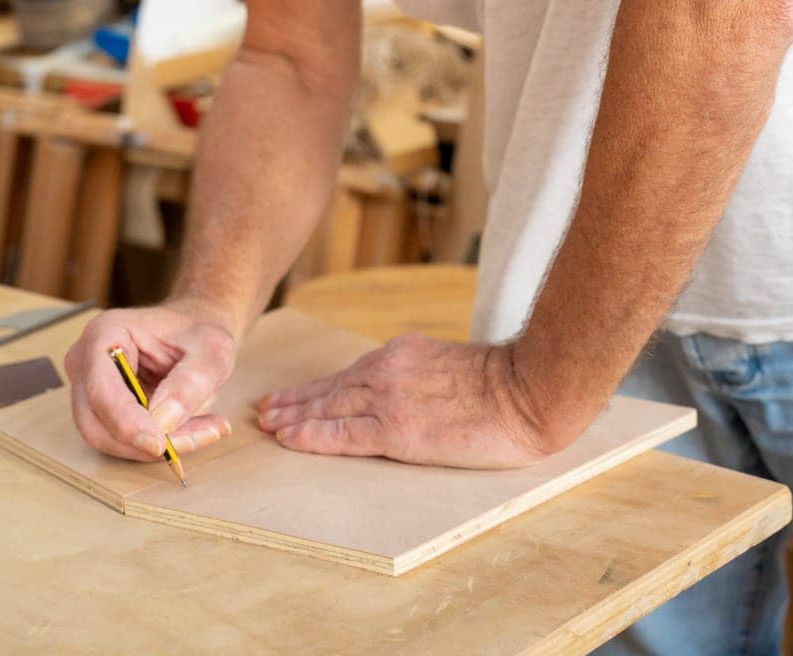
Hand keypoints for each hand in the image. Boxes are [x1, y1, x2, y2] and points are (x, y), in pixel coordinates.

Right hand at [63, 299, 237, 460]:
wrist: (196, 335)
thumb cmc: (199, 333)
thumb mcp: (212, 348)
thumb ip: (192, 380)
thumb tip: (164, 420)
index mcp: (105, 332)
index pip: (102, 390)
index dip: (128, 423)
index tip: (160, 444)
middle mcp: (87, 362)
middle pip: (96, 423)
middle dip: (144, 441)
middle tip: (195, 439)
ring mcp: (89, 389)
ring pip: (108, 439)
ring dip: (154, 447)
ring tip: (204, 432)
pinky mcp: (102, 412)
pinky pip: (121, 442)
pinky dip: (156, 445)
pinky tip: (191, 432)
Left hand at [255, 332, 567, 468]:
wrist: (527, 387)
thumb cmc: (502, 384)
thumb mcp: (450, 366)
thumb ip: (421, 376)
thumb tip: (410, 394)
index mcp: (401, 353)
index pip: (348, 374)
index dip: (316, 388)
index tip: (290, 395)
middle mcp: (387, 370)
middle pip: (330, 389)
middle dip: (295, 400)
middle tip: (265, 409)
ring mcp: (390, 399)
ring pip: (329, 409)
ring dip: (294, 418)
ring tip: (269, 425)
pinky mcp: (398, 430)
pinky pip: (344, 435)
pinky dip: (313, 436)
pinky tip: (292, 440)